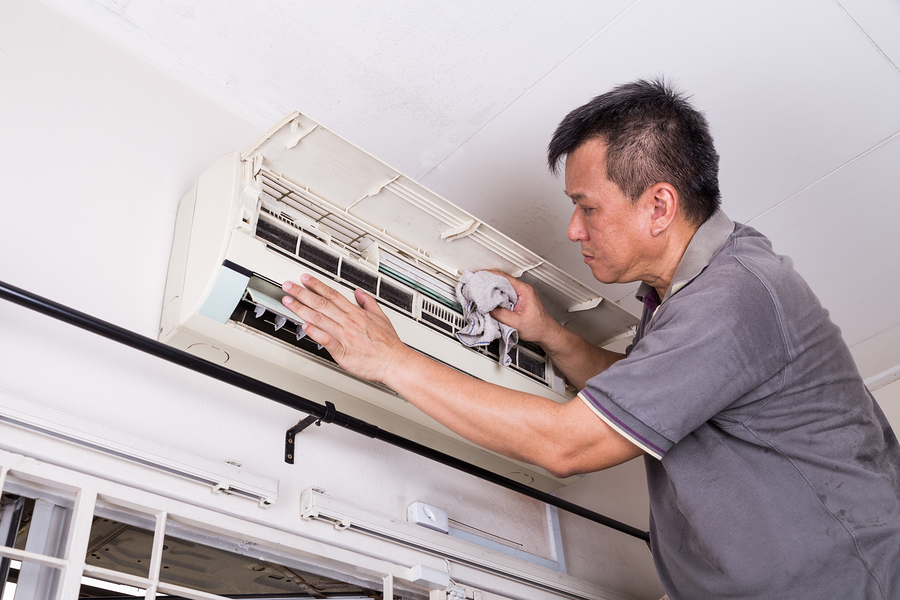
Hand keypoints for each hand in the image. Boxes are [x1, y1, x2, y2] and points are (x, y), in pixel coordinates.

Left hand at [280, 274, 409, 383]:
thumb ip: (368, 303)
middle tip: (288, 286)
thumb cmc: (388, 344)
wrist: (394, 361)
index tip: (305, 279)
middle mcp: (348, 322)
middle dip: (303, 293)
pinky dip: (315, 332)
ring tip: (288, 302)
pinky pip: (326, 340)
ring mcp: (344, 335)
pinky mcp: (343, 351)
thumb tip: (360, 293)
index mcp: (356, 313)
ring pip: (319, 319)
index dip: (317, 285)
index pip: (332, 295)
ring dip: (302, 309)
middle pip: (321, 304)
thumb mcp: (381, 316)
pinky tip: (304, 326)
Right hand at [486, 270, 562, 347]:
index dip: (489, 275)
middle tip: (476, 282)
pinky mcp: (519, 299)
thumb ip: (500, 314)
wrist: (547, 333)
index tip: (479, 276)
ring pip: (503, 285)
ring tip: (480, 289)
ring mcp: (521, 294)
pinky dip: (496, 293)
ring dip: (491, 286)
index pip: (504, 277)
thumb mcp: (516, 323)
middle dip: (488, 279)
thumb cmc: (538, 328)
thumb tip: (487, 309)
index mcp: (524, 291)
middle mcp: (523, 289)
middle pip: (502, 279)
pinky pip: (505, 292)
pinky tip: (489, 297)